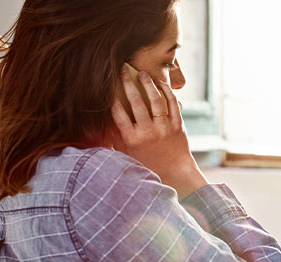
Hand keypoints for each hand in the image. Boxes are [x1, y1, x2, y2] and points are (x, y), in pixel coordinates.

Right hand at [110, 66, 207, 198]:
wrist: (175, 173)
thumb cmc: (148, 164)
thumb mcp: (127, 153)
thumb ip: (116, 137)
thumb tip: (102, 122)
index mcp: (131, 138)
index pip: (118, 113)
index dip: (112, 96)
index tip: (108, 84)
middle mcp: (147, 132)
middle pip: (135, 101)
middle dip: (127, 82)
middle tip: (123, 69)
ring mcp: (164, 128)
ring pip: (155, 100)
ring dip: (147, 83)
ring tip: (142, 73)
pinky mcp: (178, 125)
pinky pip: (172, 104)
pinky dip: (166, 92)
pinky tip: (160, 84)